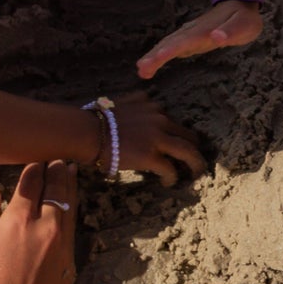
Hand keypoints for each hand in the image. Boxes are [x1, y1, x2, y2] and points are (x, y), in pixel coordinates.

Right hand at [0, 160, 79, 283]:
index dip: (33, 169)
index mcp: (18, 219)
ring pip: (69, 207)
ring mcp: (61, 245)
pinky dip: (71, 213)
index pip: (31, 183)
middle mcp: (45, 226)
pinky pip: (72, 229)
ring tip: (70, 174)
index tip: (36, 161)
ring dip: (70, 187)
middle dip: (57, 172)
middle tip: (59, 160)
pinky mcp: (69, 263)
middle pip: (56, 189)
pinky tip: (69, 210)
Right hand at [91, 91, 206, 186]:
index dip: (176, 134)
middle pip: (187, 134)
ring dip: (195, 163)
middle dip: (194, 147)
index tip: (174, 143)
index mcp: (151, 107)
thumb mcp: (121, 102)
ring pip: (188, 151)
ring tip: (196, 173)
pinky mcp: (151, 156)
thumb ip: (135, 102)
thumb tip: (138, 101)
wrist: (86, 131)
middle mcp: (159, 119)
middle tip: (194, 160)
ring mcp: (157, 138)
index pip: (172, 120)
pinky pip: (170, 169)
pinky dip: (172, 177)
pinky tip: (168, 183)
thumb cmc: (96, 119)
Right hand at [136, 0, 262, 78]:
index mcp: (204, 30)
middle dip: (155, 56)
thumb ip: (230, 31)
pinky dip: (159, 55)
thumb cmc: (244, 17)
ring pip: (168, 45)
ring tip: (141, 71)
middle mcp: (192, 31)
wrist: (240, 3)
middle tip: (141, 70)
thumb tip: (215, 37)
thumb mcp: (244, 25)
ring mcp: (189, 34)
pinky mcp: (190, 39)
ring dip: (153, 56)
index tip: (157, 58)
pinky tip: (150, 65)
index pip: (184, 41)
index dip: (171, 50)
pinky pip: (171, 47)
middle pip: (170, 43)